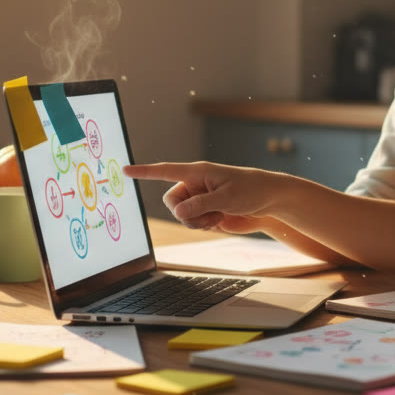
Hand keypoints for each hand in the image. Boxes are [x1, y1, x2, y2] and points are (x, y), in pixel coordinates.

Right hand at [123, 161, 277, 231]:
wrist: (269, 199)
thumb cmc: (251, 189)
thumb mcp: (227, 197)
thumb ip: (201, 205)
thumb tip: (178, 212)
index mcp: (198, 172)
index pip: (165, 171)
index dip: (144, 171)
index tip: (125, 169)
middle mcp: (195, 184)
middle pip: (171, 202)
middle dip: (185, 214)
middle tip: (208, 216)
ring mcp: (199, 197)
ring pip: (181, 215)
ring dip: (196, 222)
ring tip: (218, 217)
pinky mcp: (205, 209)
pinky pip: (192, 222)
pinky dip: (203, 225)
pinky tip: (219, 220)